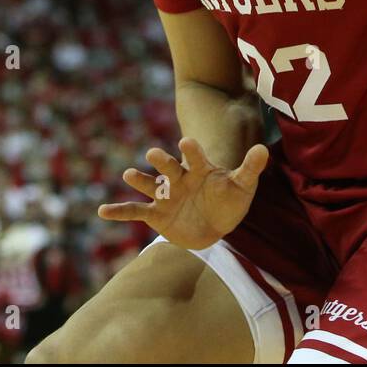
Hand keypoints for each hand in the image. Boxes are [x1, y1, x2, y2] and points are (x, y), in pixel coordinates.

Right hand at [97, 138, 267, 249]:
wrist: (215, 224)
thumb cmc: (229, 200)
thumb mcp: (242, 185)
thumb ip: (250, 168)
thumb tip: (264, 148)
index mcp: (199, 169)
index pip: (195, 156)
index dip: (190, 150)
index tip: (186, 142)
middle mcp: (178, 179)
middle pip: (168, 167)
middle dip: (162, 161)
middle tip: (153, 154)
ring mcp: (165, 196)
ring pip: (150, 185)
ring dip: (139, 180)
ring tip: (130, 174)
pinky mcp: (156, 214)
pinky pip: (135, 211)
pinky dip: (119, 211)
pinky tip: (102, 211)